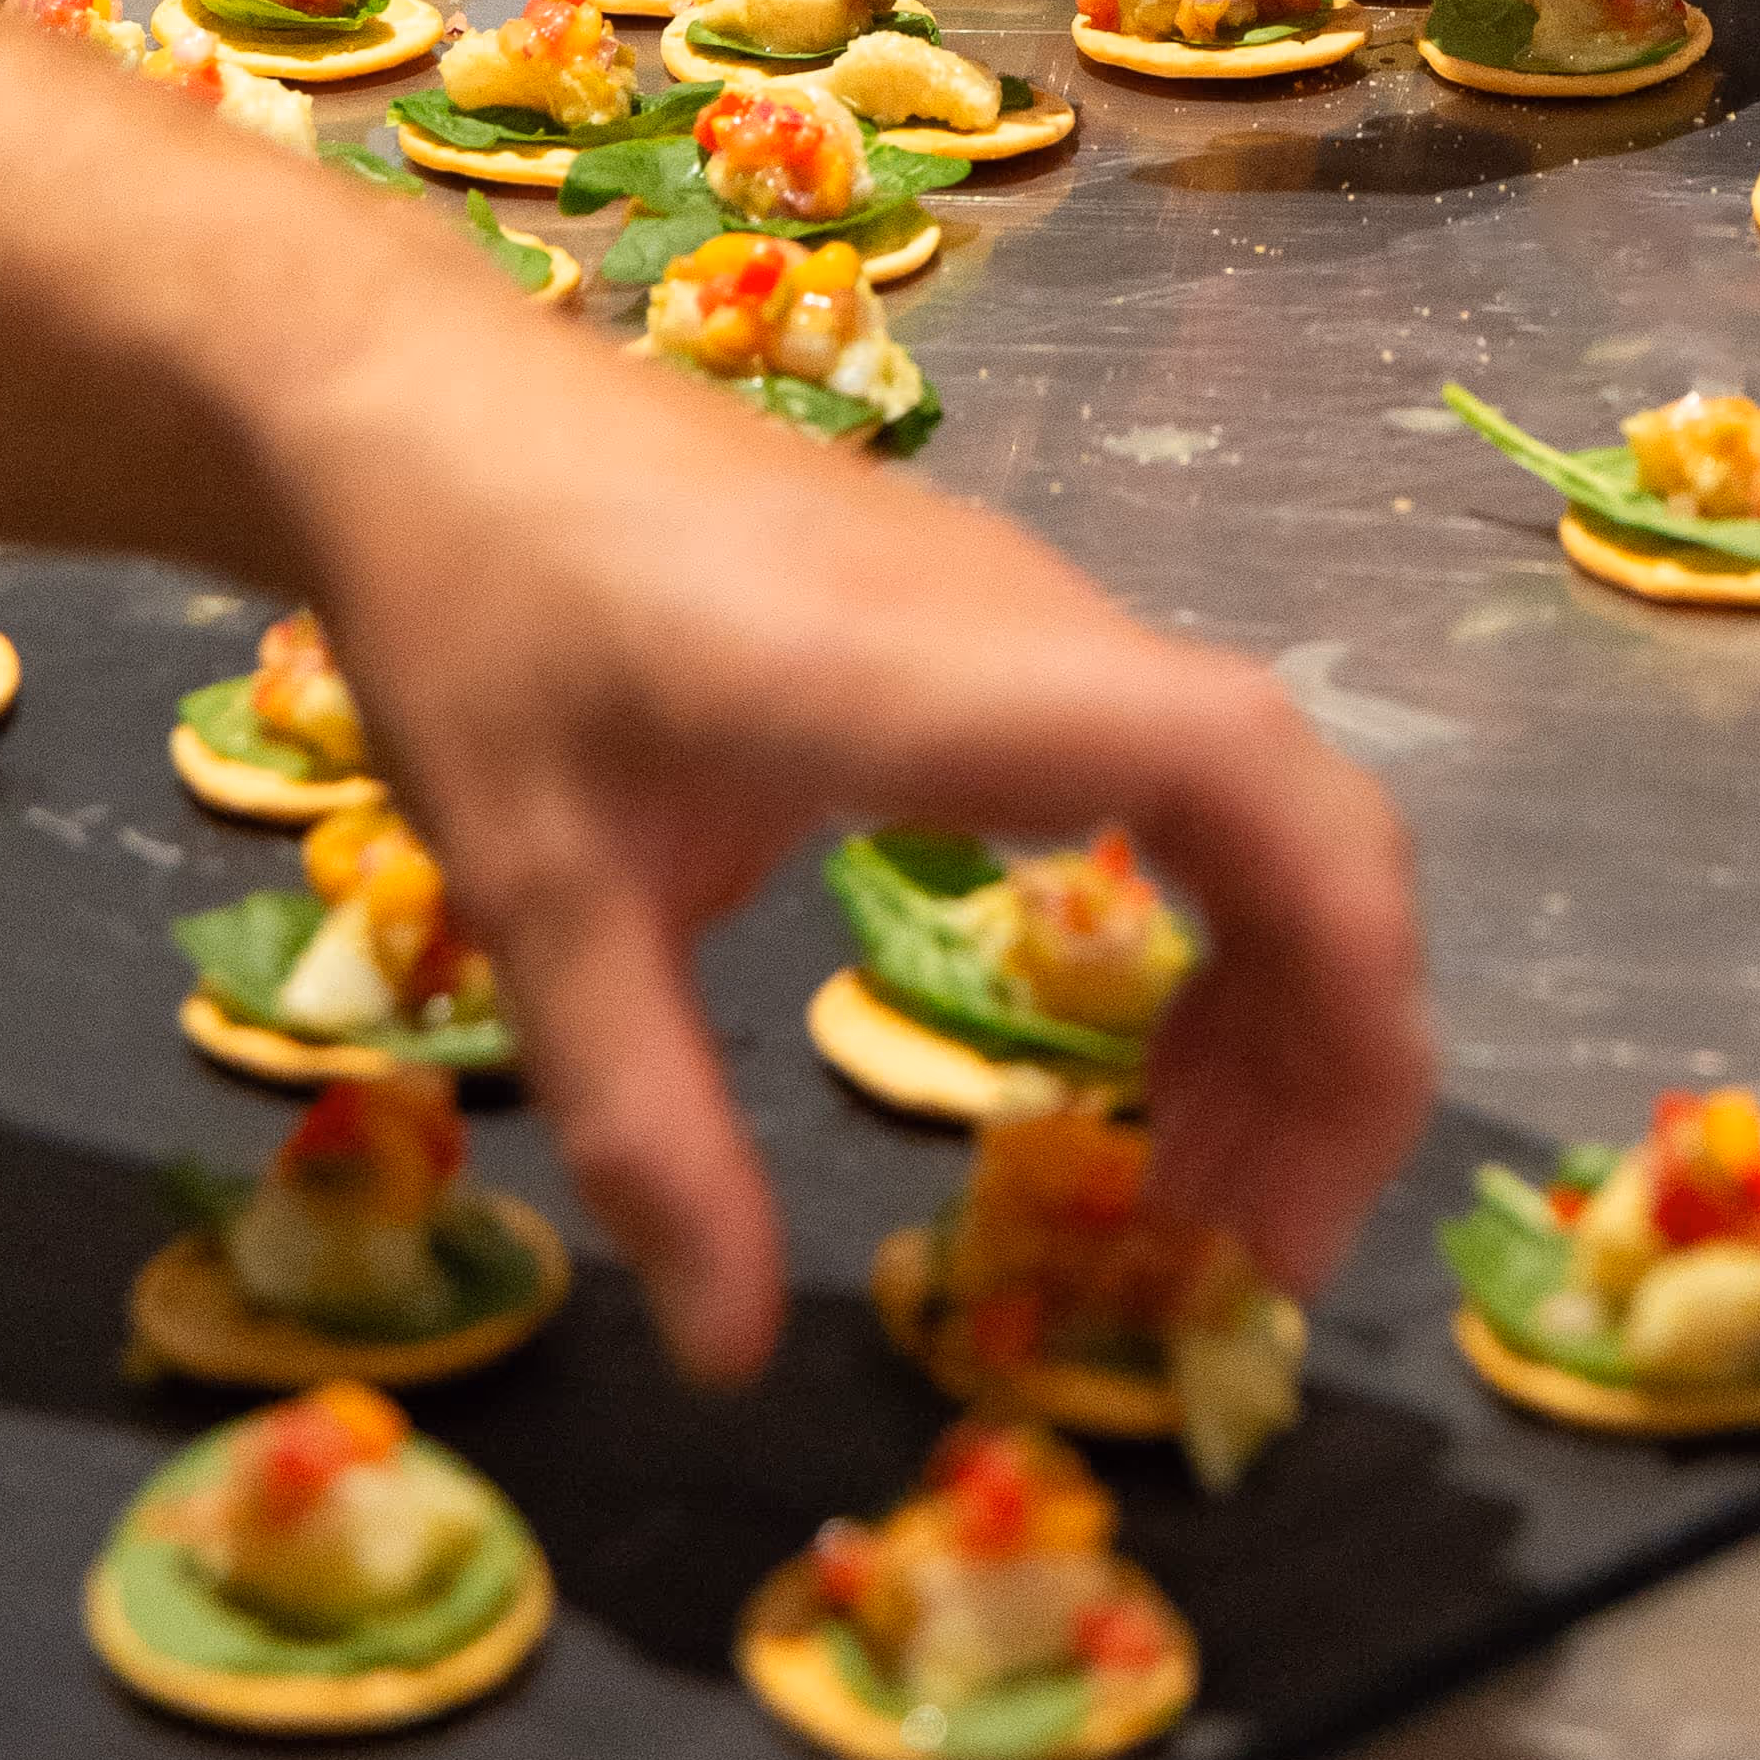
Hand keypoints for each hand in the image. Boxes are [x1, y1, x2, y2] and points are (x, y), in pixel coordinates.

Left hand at [275, 297, 1432, 1385]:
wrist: (426, 405)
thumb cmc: (475, 620)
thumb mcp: (539, 891)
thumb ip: (647, 1123)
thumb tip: (729, 1354)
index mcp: (932, 675)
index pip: (1241, 774)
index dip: (1332, 972)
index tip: (1296, 1190)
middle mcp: (1026, 626)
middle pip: (1297, 801)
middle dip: (1329, 1037)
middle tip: (1250, 1257)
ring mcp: (1026, 611)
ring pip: (1252, 788)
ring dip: (1275, 985)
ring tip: (1197, 1186)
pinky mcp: (998, 625)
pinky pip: (1177, 764)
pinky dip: (1209, 916)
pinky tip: (1129, 1046)